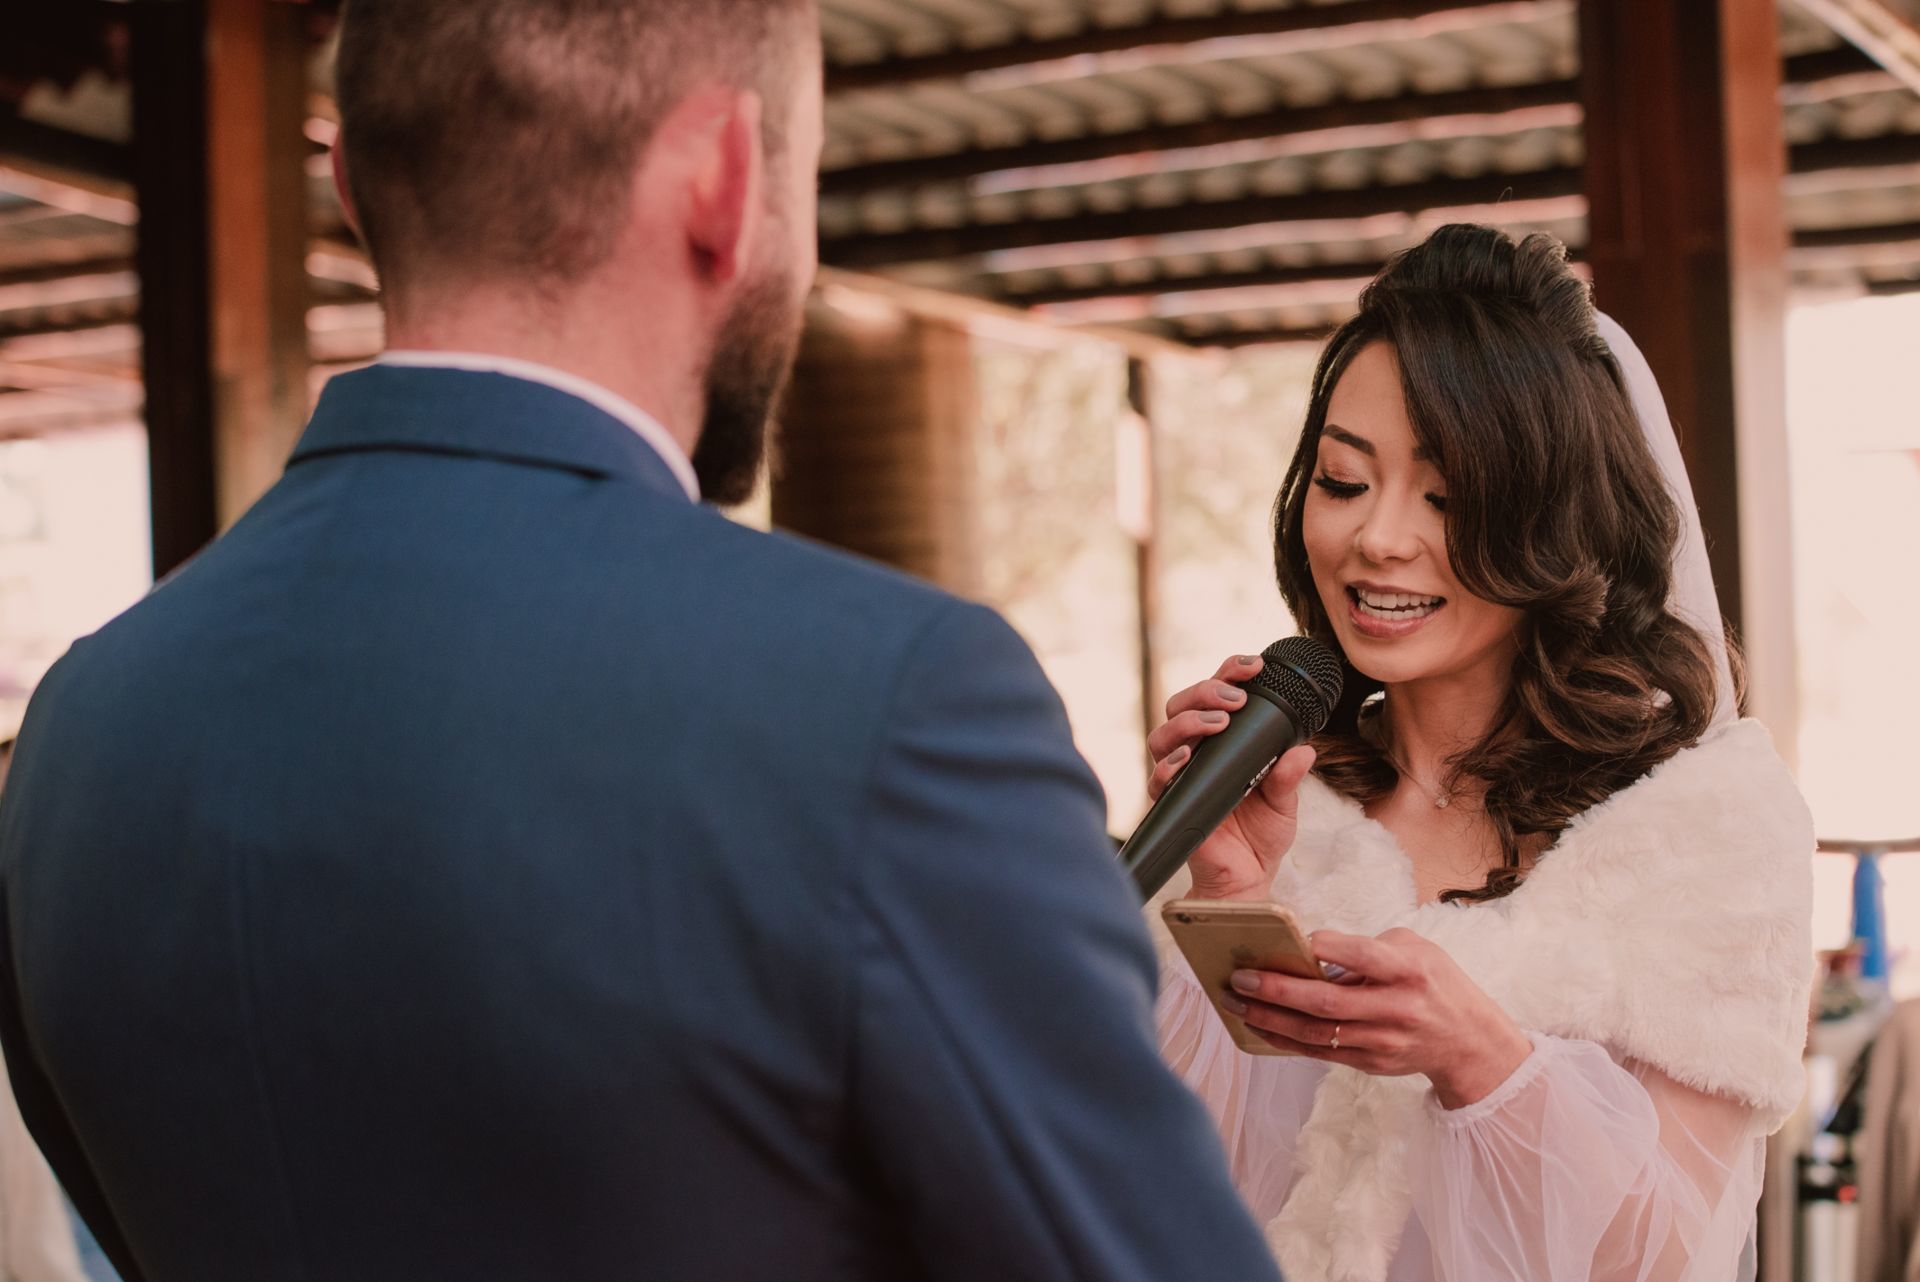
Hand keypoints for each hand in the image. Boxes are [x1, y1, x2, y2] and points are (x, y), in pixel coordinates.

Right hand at [1146, 654, 1316, 901]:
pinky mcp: (1172, 802)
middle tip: (1236, 700)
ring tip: (1218, 724)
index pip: (1216, 696)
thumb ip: (1288, 776)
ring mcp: (1181, 776)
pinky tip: (1186, 760)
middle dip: (1206, 691)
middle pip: (1182, 705)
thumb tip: (1303, 751)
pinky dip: (1168, 765)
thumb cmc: (1261, 836)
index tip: (1253, 666)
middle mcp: (1197, 752)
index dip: (1229, 674)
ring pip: (1163, 733)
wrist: (1247, 878)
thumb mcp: (1284, 802)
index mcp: (1224, 742)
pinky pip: (1158, 778)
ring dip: (1189, 722)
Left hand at [1221, 928, 1534, 1109]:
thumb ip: (1366, 949)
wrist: (1467, 1041)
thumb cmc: (1434, 983)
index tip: (1293, 939)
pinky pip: (1319, 1052)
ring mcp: (1382, 1041)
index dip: (1328, 948)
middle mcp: (1396, 1008)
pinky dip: (1285, 1040)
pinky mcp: (1371, 1063)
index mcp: (1410, 971)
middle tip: (1240, 977)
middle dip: (1278, 990)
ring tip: (1236, 1002)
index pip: (1364, 957)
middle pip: (1328, 1003)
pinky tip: (1258, 1024)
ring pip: (1317, 1033)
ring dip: (1270, 1019)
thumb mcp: (1415, 950)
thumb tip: (1309, 954)